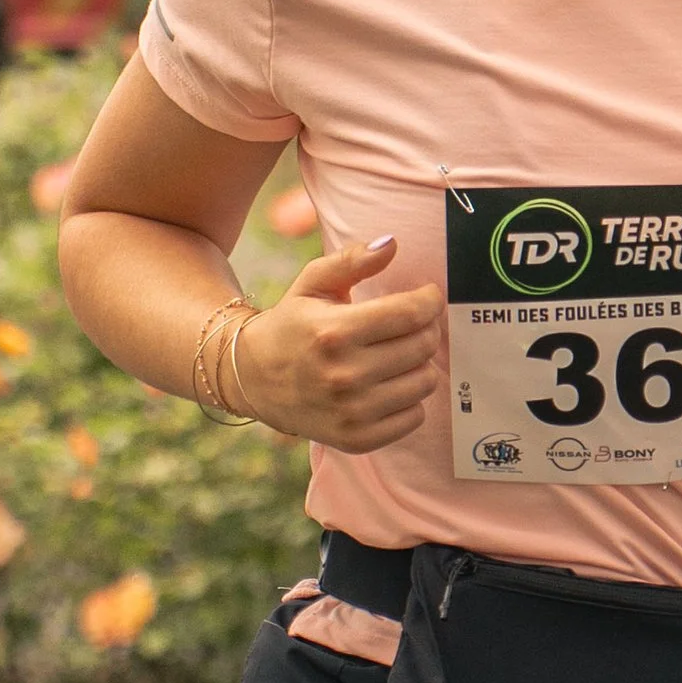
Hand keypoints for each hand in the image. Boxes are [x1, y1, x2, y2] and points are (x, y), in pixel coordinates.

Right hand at [230, 237, 443, 448]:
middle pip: (422, 347)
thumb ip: (352, 261)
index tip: (427, 298)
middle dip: (426, 329)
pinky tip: (388, 386)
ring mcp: (351, 412)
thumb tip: (391, 244)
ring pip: (424, 382)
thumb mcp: (313, 284)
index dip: (429, 301)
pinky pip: (414, 418)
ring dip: (419, 364)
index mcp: (334, 332)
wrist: (253, 378)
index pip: (410, 314)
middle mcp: (344, 375)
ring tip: (397, 355)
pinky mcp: (357, 438)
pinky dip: (410, 400)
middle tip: (411, 324)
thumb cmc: (292, 325)